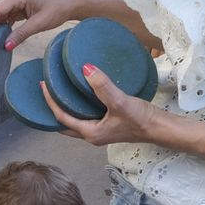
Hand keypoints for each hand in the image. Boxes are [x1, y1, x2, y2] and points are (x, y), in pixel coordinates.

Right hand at [0, 0, 77, 50]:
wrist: (68, 5)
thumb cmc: (56, 10)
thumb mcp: (39, 24)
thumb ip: (21, 35)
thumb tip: (6, 46)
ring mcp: (16, 1)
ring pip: (1, 17)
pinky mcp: (19, 7)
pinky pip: (8, 18)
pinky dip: (5, 28)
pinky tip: (5, 38)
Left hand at [42, 63, 168, 147]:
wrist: (161, 128)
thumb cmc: (141, 120)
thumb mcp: (120, 101)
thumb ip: (102, 86)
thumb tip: (85, 68)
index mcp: (90, 133)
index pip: (61, 118)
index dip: (50, 102)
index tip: (42, 85)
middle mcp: (92, 135)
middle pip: (64, 123)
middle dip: (53, 108)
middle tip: (46, 90)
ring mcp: (101, 132)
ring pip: (75, 120)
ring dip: (66, 108)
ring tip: (59, 91)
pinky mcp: (109, 125)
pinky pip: (86, 116)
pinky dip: (79, 106)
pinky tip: (81, 94)